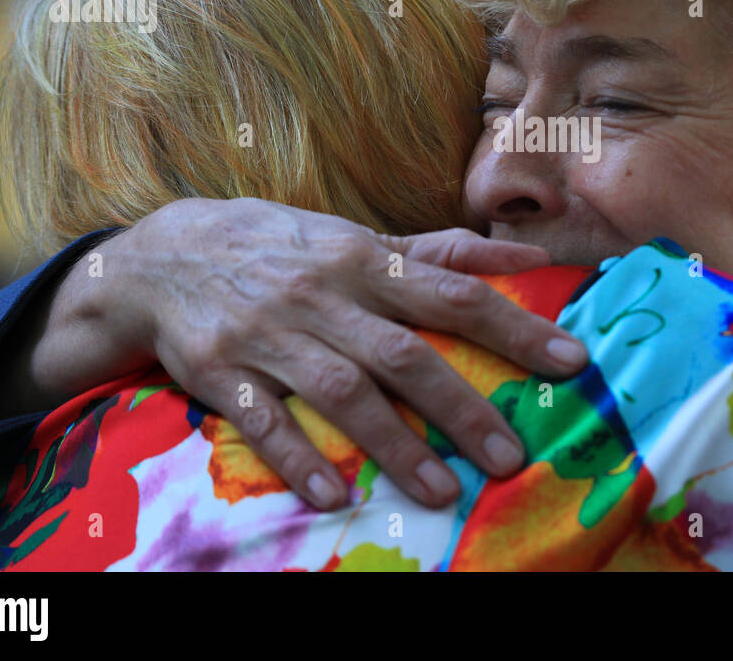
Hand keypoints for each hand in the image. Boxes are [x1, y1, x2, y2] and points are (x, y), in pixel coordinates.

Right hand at [60, 198, 587, 510]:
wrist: (163, 253)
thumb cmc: (282, 247)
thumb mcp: (357, 238)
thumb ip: (441, 250)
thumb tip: (527, 252)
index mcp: (365, 260)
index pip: (454, 293)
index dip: (515, 326)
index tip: (569, 361)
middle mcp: (323, 295)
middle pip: (403, 353)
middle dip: (461, 407)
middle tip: (511, 456)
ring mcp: (269, 333)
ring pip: (340, 392)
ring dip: (393, 445)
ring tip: (443, 492)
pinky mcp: (219, 370)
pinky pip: (261, 419)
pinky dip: (297, 457)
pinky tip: (334, 495)